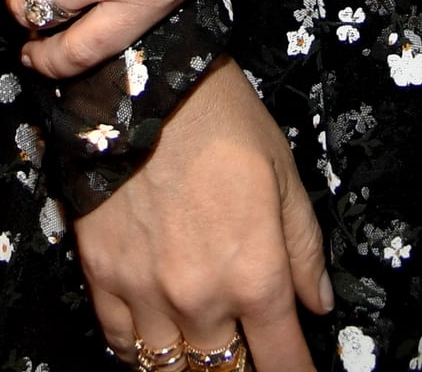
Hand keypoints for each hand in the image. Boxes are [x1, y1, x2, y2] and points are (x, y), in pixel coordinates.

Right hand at [77, 56, 331, 371]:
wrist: (140, 78)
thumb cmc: (217, 117)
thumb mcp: (282, 174)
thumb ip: (305, 249)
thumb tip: (318, 305)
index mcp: (255, 275)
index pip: (284, 366)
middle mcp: (201, 297)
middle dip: (243, 367)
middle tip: (247, 345)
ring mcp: (145, 290)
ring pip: (170, 369)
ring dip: (192, 363)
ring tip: (203, 344)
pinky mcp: (103, 273)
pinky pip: (120, 342)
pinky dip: (140, 351)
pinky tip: (156, 336)